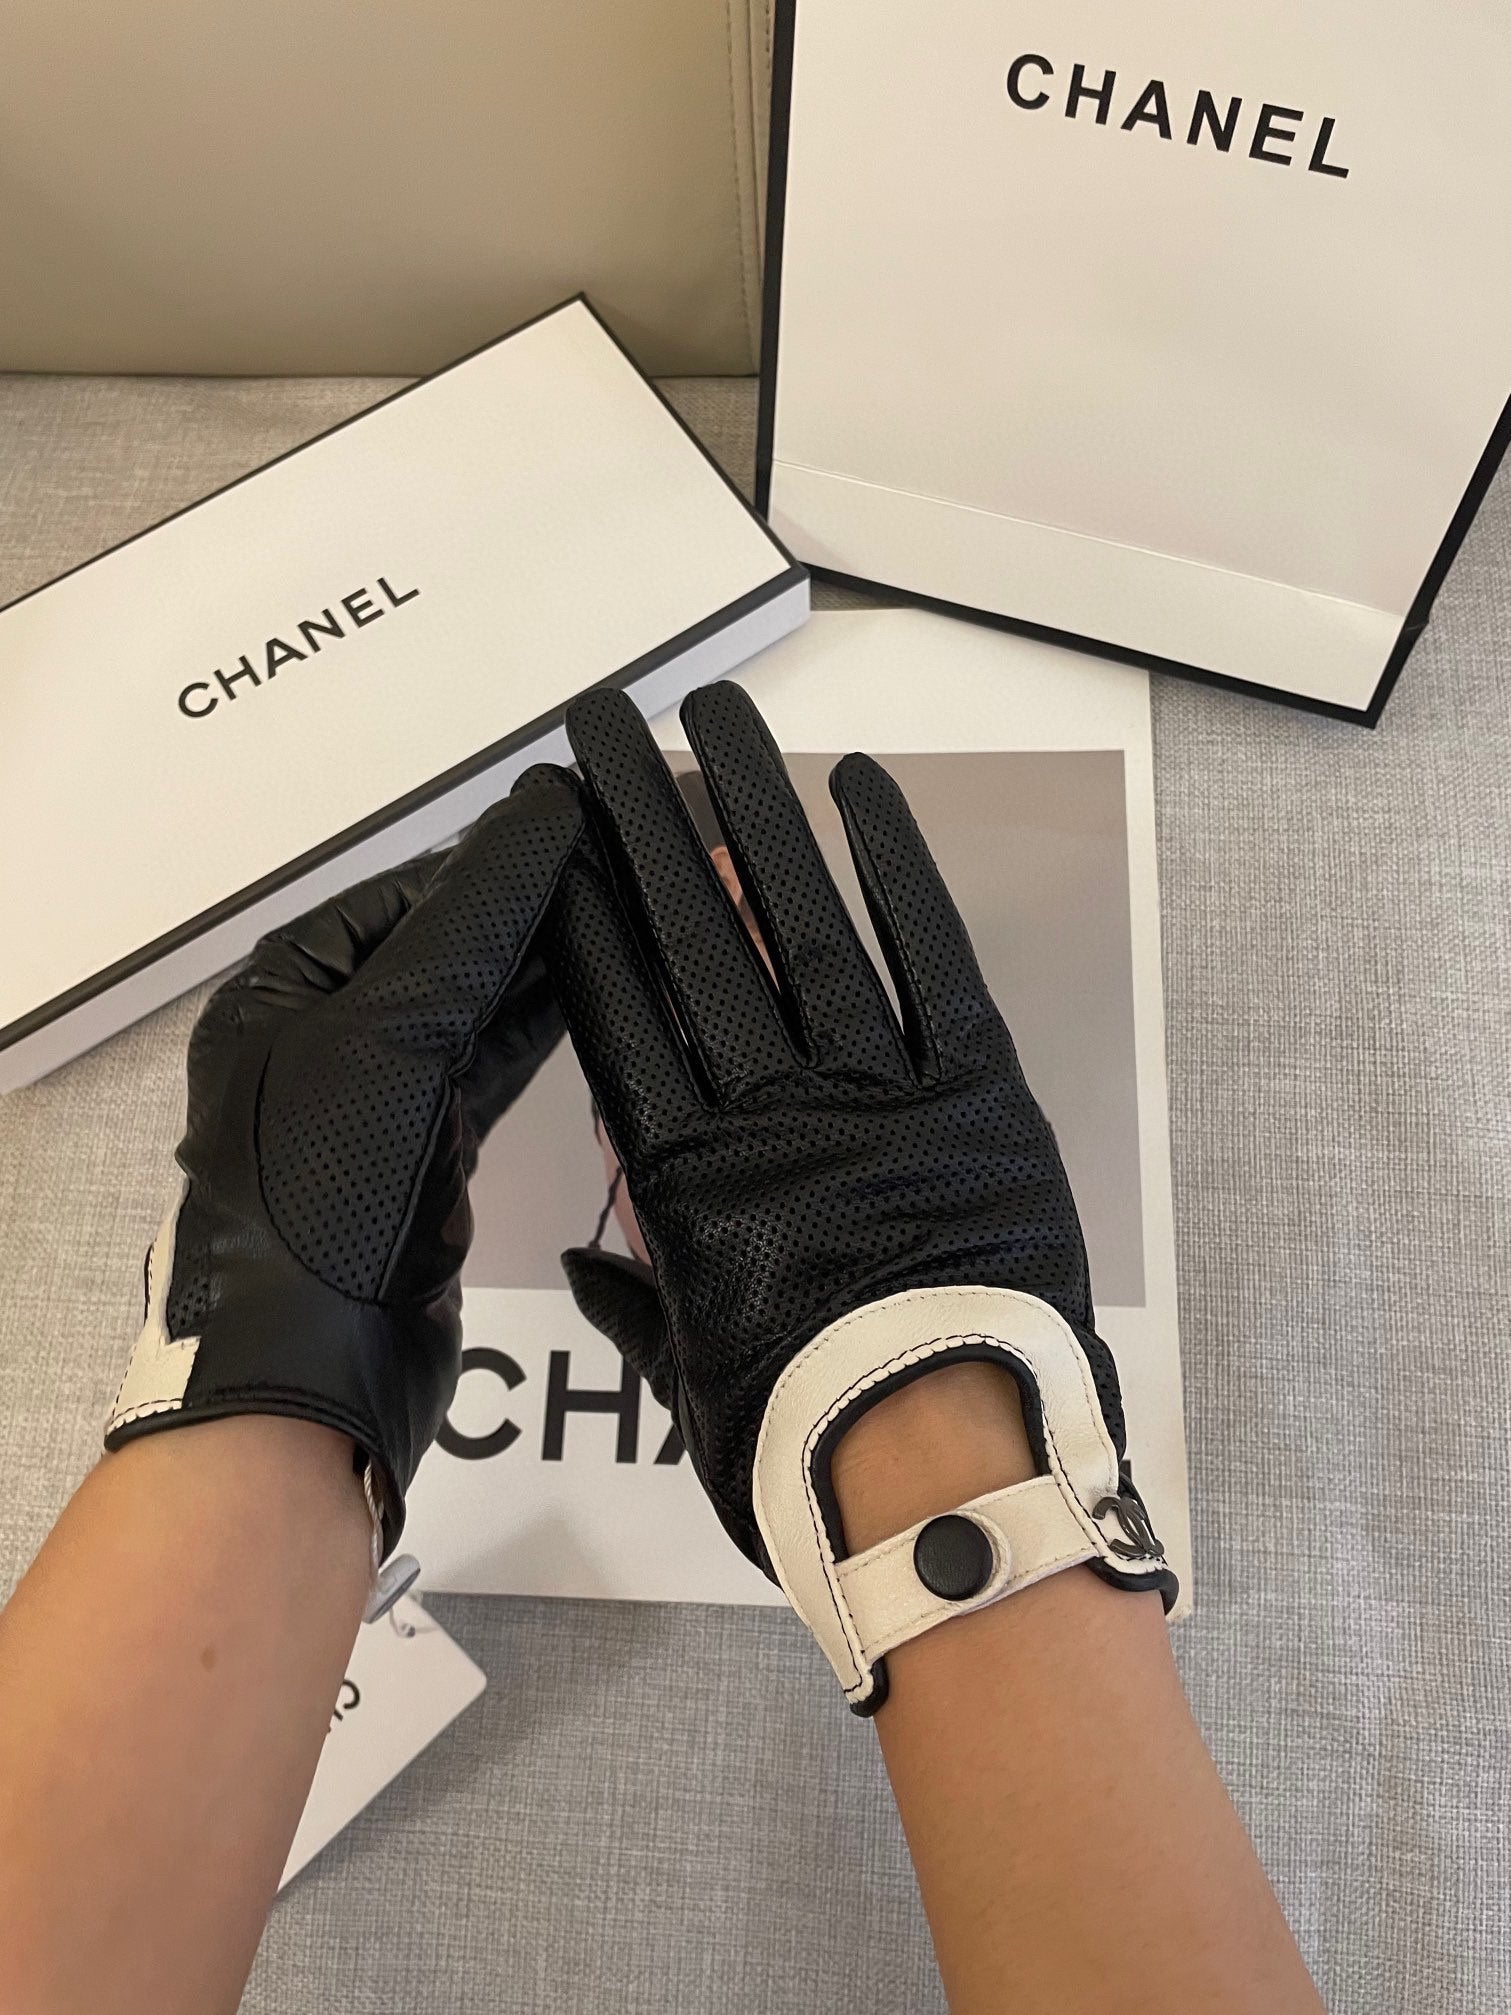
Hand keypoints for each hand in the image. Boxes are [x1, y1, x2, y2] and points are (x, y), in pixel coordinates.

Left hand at [104, 767, 580, 1563]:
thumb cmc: (328, 1190)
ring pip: (478, 1006)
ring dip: (552, 967)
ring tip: (645, 919)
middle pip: (451, 945)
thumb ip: (472, 921)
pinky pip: (494, 1067)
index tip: (609, 822)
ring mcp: (378, 1099)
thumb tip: (549, 805)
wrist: (316, 1375)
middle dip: (540, 909)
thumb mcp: (391, 1034)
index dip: (510, 854)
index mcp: (290, 984)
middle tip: (647, 870)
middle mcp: (327, 1031)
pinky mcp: (429, 1158)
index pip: (418, 889)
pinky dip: (545, 1033)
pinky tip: (607, 999)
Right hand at [548, 682, 1172, 1710]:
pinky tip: (862, 788)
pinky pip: (931, 961)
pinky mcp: (977, 1092)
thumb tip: (591, 1262)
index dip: (583, 913)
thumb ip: (638, 1306)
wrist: (949, 1489)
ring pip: (797, 922)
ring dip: (755, 811)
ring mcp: (876, 1090)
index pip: (618, 1012)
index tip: (555, 833)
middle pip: (690, 940)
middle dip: (641, 824)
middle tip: (604, 729)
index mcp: (687, 1179)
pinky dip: (897, 871)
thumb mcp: (692, 1388)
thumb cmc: (805, 1450)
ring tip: (717, 720)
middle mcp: (768, 1108)